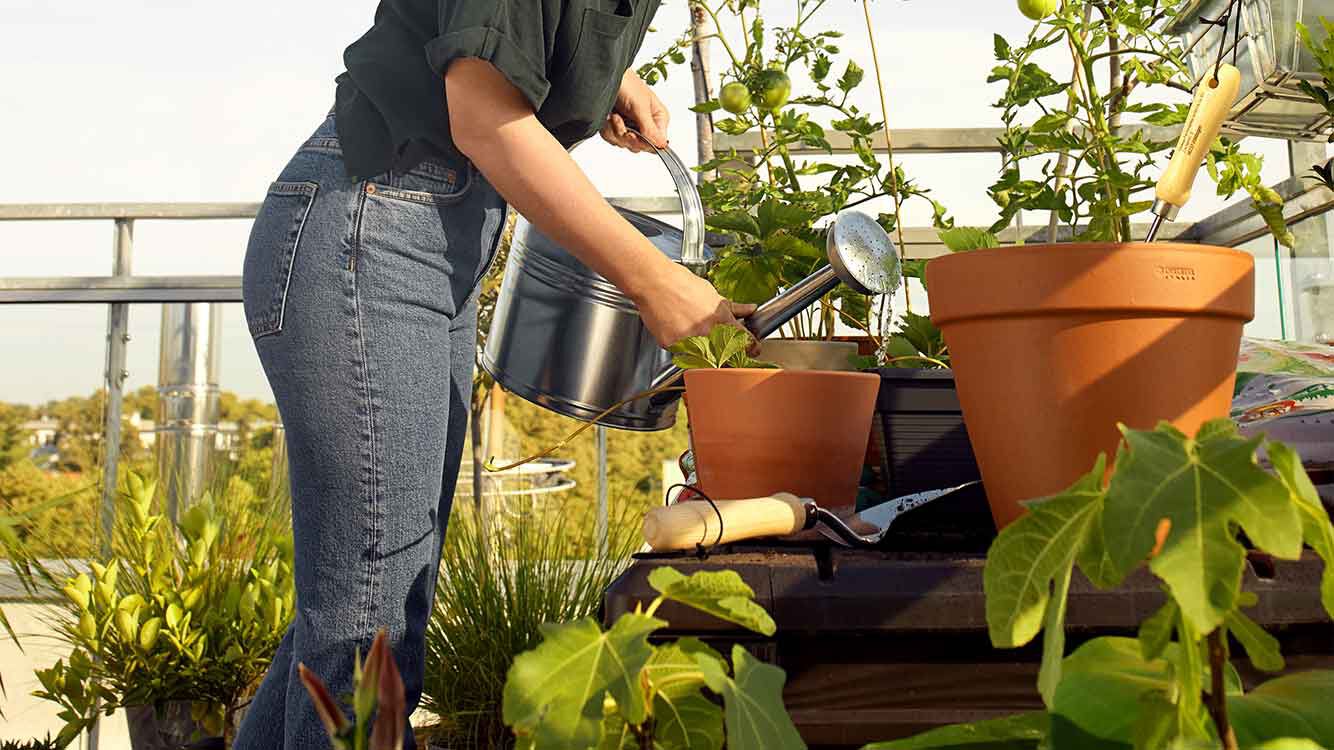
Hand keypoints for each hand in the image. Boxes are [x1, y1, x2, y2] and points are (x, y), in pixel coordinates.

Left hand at [600, 70, 669, 152]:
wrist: (605, 75)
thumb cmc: (627, 83)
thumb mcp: (640, 106)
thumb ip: (649, 128)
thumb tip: (662, 145)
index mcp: (658, 118)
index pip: (657, 143)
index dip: (644, 143)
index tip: (633, 134)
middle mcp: (646, 124)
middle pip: (638, 146)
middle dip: (626, 135)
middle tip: (621, 121)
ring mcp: (630, 126)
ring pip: (623, 143)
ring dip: (614, 130)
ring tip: (614, 115)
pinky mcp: (616, 126)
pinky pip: (612, 138)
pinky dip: (607, 128)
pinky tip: (609, 115)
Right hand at [633, 260, 757, 349]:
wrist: (655, 283)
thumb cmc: (681, 284)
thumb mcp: (712, 294)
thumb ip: (733, 307)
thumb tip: (749, 310)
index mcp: (722, 320)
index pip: (746, 344)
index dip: (752, 349)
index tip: (752, 350)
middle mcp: (708, 334)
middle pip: (726, 358)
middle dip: (725, 353)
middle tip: (717, 342)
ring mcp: (690, 342)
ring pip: (702, 359)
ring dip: (702, 351)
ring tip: (691, 330)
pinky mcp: (673, 346)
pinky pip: (682, 353)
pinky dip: (682, 345)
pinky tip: (678, 329)